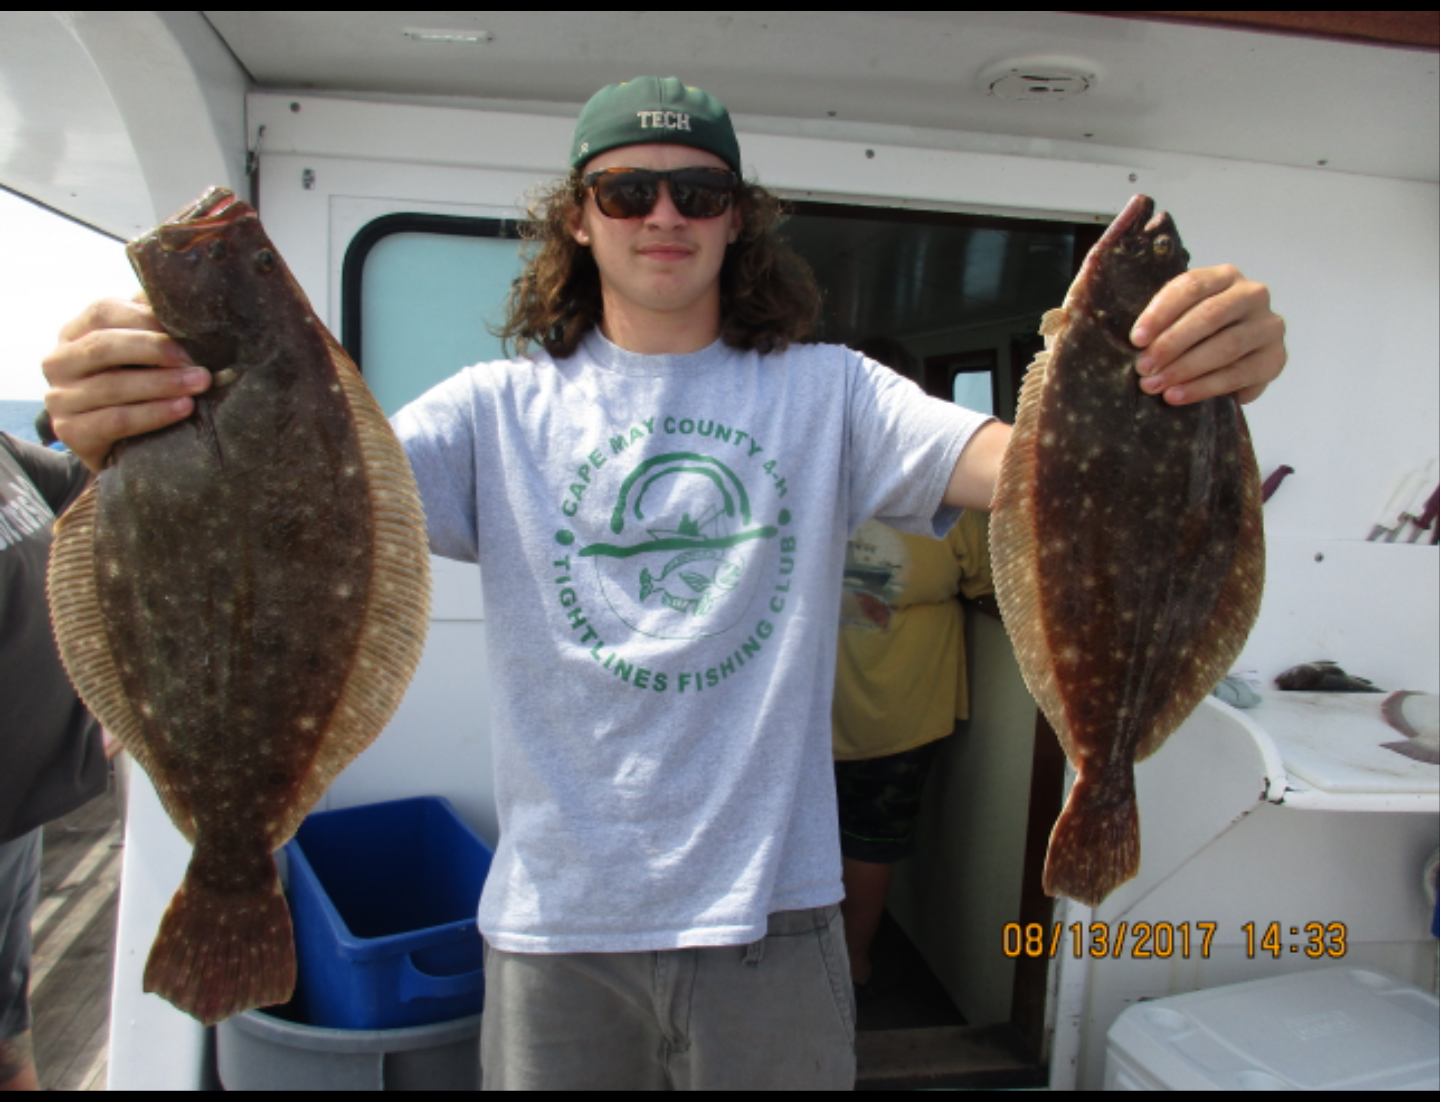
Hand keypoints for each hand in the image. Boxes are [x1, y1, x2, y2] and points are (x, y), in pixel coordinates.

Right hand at [42, 296, 210, 472]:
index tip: (187, 333)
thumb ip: (152, 326)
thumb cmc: (137, 389)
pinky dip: (153, 413)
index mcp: (74, 333)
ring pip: (112, 385)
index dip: (145, 320)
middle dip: (156, 351)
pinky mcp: (70, 432)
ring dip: (162, 383)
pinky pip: (116, 420)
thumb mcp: (140, 355)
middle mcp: (59, 362)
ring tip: (199, 384)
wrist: (122, 448)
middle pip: (104, 346)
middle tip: (198, 362)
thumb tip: (186, 303)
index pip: (103, 312)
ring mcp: (60, 398)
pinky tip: (182, 409)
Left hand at [1130, 266, 1285, 405]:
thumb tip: (1125, 325)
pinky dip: (1204, 387)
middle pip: (1210, 316)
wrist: (1234, 360)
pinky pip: (1238, 374)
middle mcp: (1252, 295)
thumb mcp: (1179, 315)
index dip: (1161, 312)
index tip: (1136, 339)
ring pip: (1226, 346)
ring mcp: (1268, 326)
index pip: (1192, 286)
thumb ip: (1160, 315)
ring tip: (1156, 385)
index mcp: (1225, 276)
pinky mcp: (1275, 358)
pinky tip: (1178, 396)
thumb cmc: (1195, 333)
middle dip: (1171, 344)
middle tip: (1143, 368)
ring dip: (1186, 368)